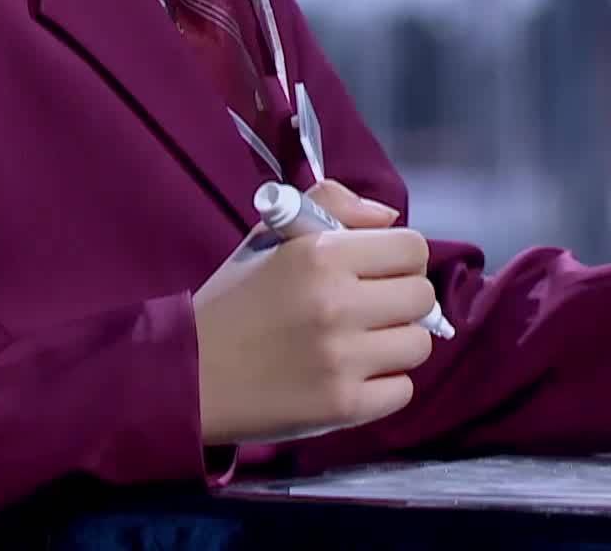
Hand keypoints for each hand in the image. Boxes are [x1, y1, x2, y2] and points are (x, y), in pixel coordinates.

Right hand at [191, 181, 436, 444]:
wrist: (188, 376)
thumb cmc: (234, 302)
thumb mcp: (271, 235)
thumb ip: (331, 204)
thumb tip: (389, 217)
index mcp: (320, 253)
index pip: (412, 247)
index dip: (400, 259)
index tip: (379, 273)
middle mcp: (337, 303)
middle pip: (422, 296)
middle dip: (402, 301)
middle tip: (371, 311)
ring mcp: (342, 358)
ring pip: (418, 344)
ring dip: (396, 344)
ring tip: (361, 346)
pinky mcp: (343, 406)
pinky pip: (402, 391)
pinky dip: (383, 386)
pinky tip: (351, 377)